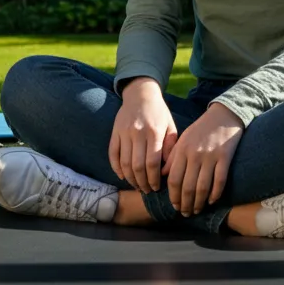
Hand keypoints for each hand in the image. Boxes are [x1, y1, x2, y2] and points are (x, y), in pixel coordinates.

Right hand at [109, 77, 177, 192]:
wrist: (141, 94)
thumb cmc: (159, 113)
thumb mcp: (170, 126)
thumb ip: (171, 148)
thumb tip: (167, 171)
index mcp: (154, 132)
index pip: (152, 163)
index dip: (154, 179)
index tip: (156, 187)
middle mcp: (137, 132)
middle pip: (137, 166)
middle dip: (142, 183)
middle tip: (147, 190)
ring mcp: (124, 132)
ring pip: (124, 163)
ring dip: (130, 179)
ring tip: (137, 185)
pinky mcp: (114, 132)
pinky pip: (112, 155)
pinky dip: (116, 168)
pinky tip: (123, 176)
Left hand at [163, 102, 244, 215]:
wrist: (224, 115)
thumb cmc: (201, 129)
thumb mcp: (183, 139)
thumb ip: (172, 156)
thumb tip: (162, 175)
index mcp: (182, 150)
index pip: (173, 179)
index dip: (173, 196)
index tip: (174, 205)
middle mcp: (194, 154)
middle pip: (187, 186)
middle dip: (185, 204)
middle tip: (185, 213)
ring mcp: (210, 156)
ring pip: (202, 187)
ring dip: (198, 202)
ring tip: (196, 210)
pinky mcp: (225, 157)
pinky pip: (219, 181)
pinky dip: (215, 194)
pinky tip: (211, 201)